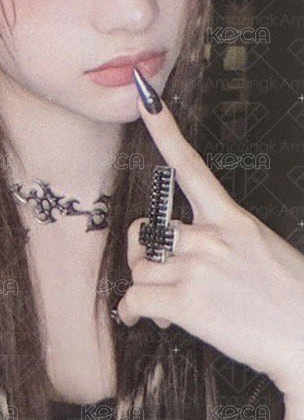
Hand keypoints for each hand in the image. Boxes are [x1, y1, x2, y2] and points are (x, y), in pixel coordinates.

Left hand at [116, 92, 303, 395]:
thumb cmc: (290, 298)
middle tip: (161, 274)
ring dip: (146, 287)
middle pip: (146, 232)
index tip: (146, 99)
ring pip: (139, 267)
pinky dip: (131, 312)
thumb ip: (222, 241)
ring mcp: (196, 268)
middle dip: (146, 253)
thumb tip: (191, 252)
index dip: (164, 130)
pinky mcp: (185, 303)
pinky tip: (142, 319)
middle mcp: (209, 237)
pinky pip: (134, 298)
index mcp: (231, 218)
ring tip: (165, 307)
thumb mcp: (261, 249)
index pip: (190, 165)